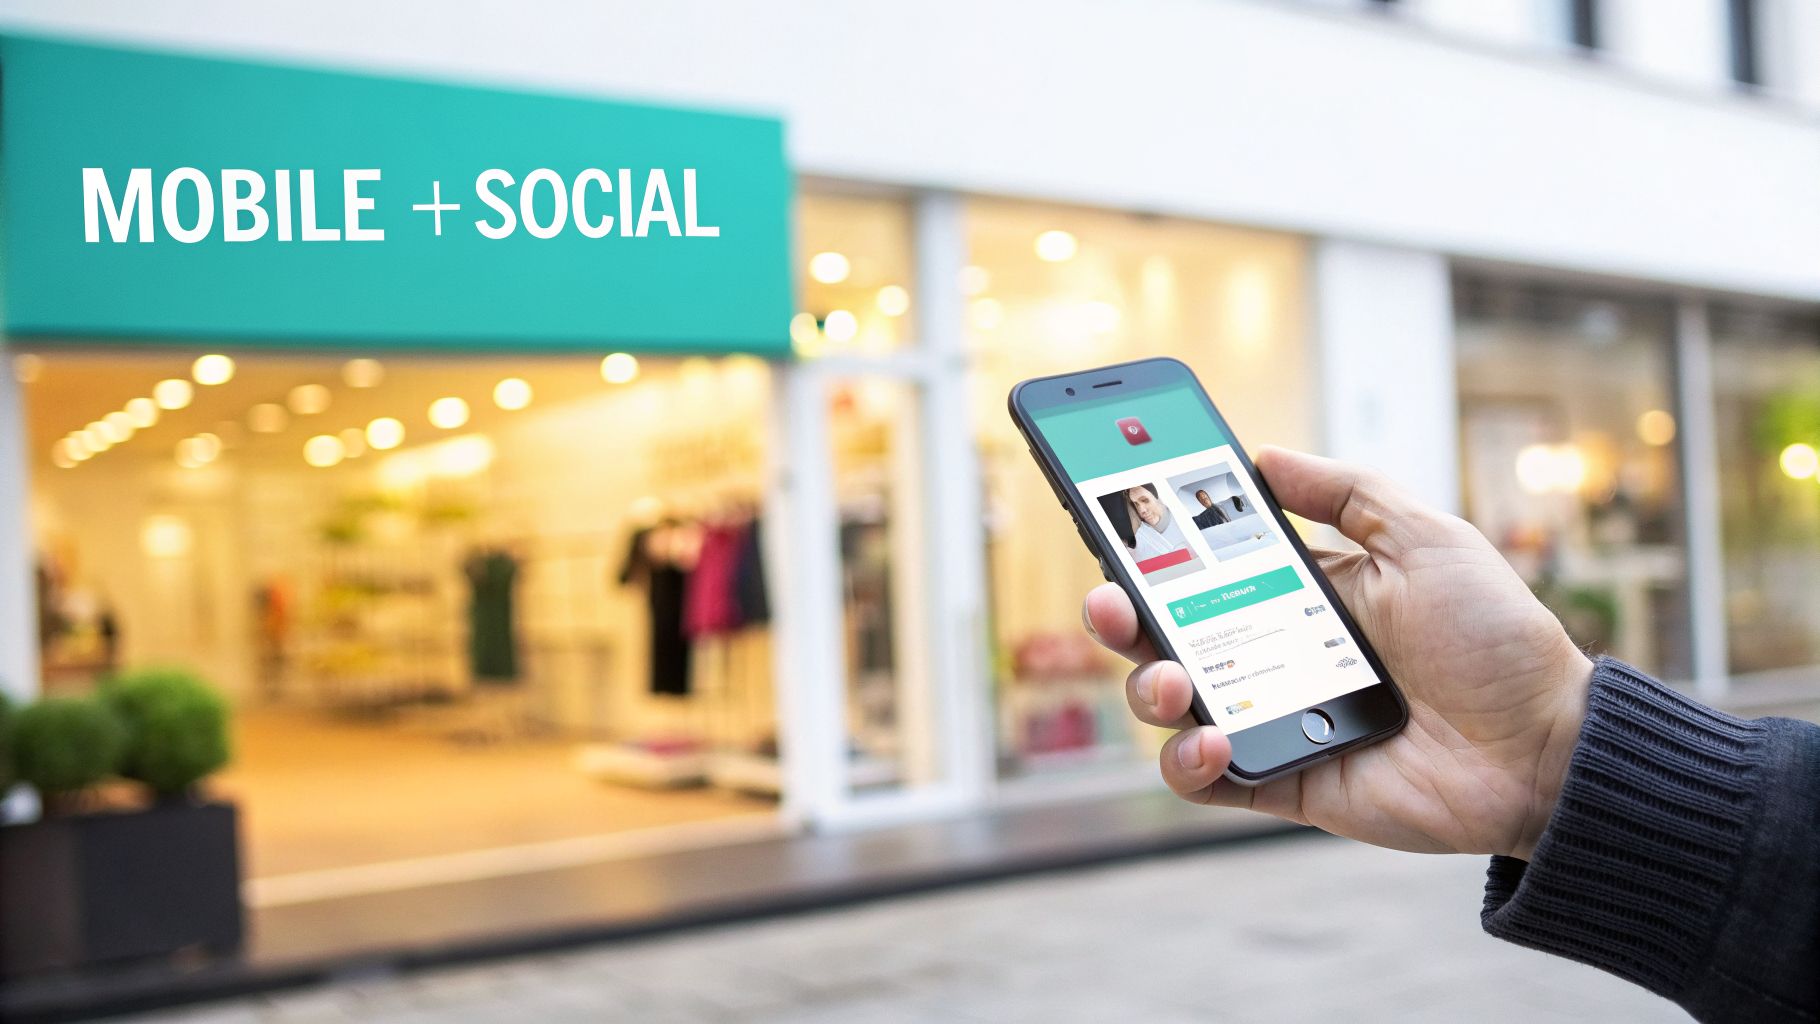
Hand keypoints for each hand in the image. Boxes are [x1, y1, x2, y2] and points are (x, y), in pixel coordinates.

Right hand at [1084, 446, 1592, 859]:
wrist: (1545, 746)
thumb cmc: (1496, 638)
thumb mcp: (1427, 538)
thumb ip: (1347, 494)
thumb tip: (1264, 456)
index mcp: (1300, 593)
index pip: (1203, 567)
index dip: (1153, 550)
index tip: (1116, 523)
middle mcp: (1273, 654)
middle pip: (1166, 633)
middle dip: (1120, 616)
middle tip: (1111, 603)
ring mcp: (1272, 719)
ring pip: (1172, 705)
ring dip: (1150, 687)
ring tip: (1176, 680)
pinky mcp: (1281, 780)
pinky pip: (1206, 779)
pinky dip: (1188, 763)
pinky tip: (1213, 741)